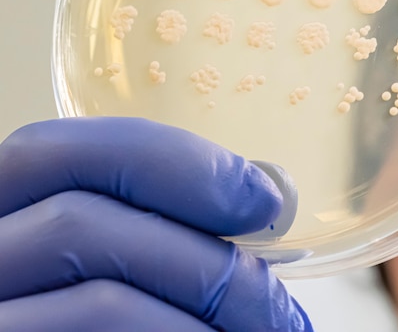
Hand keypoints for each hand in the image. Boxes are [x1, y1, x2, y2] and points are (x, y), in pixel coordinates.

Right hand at [0, 117, 312, 330]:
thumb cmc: (104, 321)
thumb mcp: (110, 269)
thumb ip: (153, 227)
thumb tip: (264, 189)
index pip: (50, 154)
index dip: (167, 161)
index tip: (261, 198)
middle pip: (79, 226)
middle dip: (207, 259)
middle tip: (276, 303)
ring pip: (102, 303)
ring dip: (212, 316)